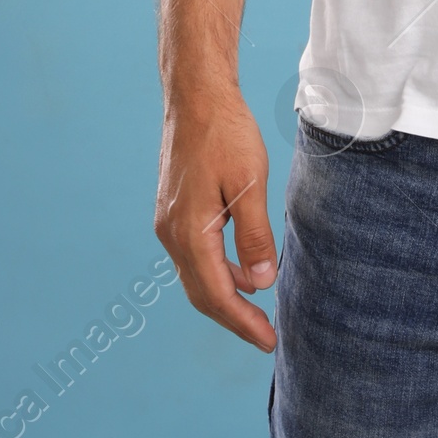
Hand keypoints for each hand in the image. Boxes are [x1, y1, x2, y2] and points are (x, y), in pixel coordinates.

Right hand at [155, 88, 277, 351]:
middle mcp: (171, 234)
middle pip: (202, 293)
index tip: (269, 341)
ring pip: (196, 275)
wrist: (196, 95)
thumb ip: (255, 236)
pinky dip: (217, 270)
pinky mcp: (173, 210)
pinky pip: (194, 254)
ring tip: (259, 306)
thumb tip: (261, 283)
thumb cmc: (225, 132)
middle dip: (234, 318)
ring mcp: (168, 222)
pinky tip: (241, 268)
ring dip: (225, 294)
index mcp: (190, 232)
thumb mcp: (250, 183)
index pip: (216, 295)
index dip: (243, 323)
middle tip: (266, 334)